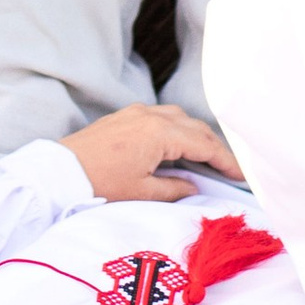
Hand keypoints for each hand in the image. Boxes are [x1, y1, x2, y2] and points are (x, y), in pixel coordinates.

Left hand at [62, 101, 245, 204]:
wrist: (62, 171)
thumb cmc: (102, 184)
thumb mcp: (143, 192)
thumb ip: (175, 188)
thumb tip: (193, 184)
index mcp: (160, 133)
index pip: (204, 144)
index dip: (226, 160)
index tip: (242, 175)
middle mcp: (151, 116)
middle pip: (195, 126)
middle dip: (216, 146)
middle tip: (231, 168)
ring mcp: (137, 112)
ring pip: (179, 117)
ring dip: (197, 134)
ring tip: (209, 158)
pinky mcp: (126, 115)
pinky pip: (162, 116)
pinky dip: (178, 129)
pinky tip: (180, 146)